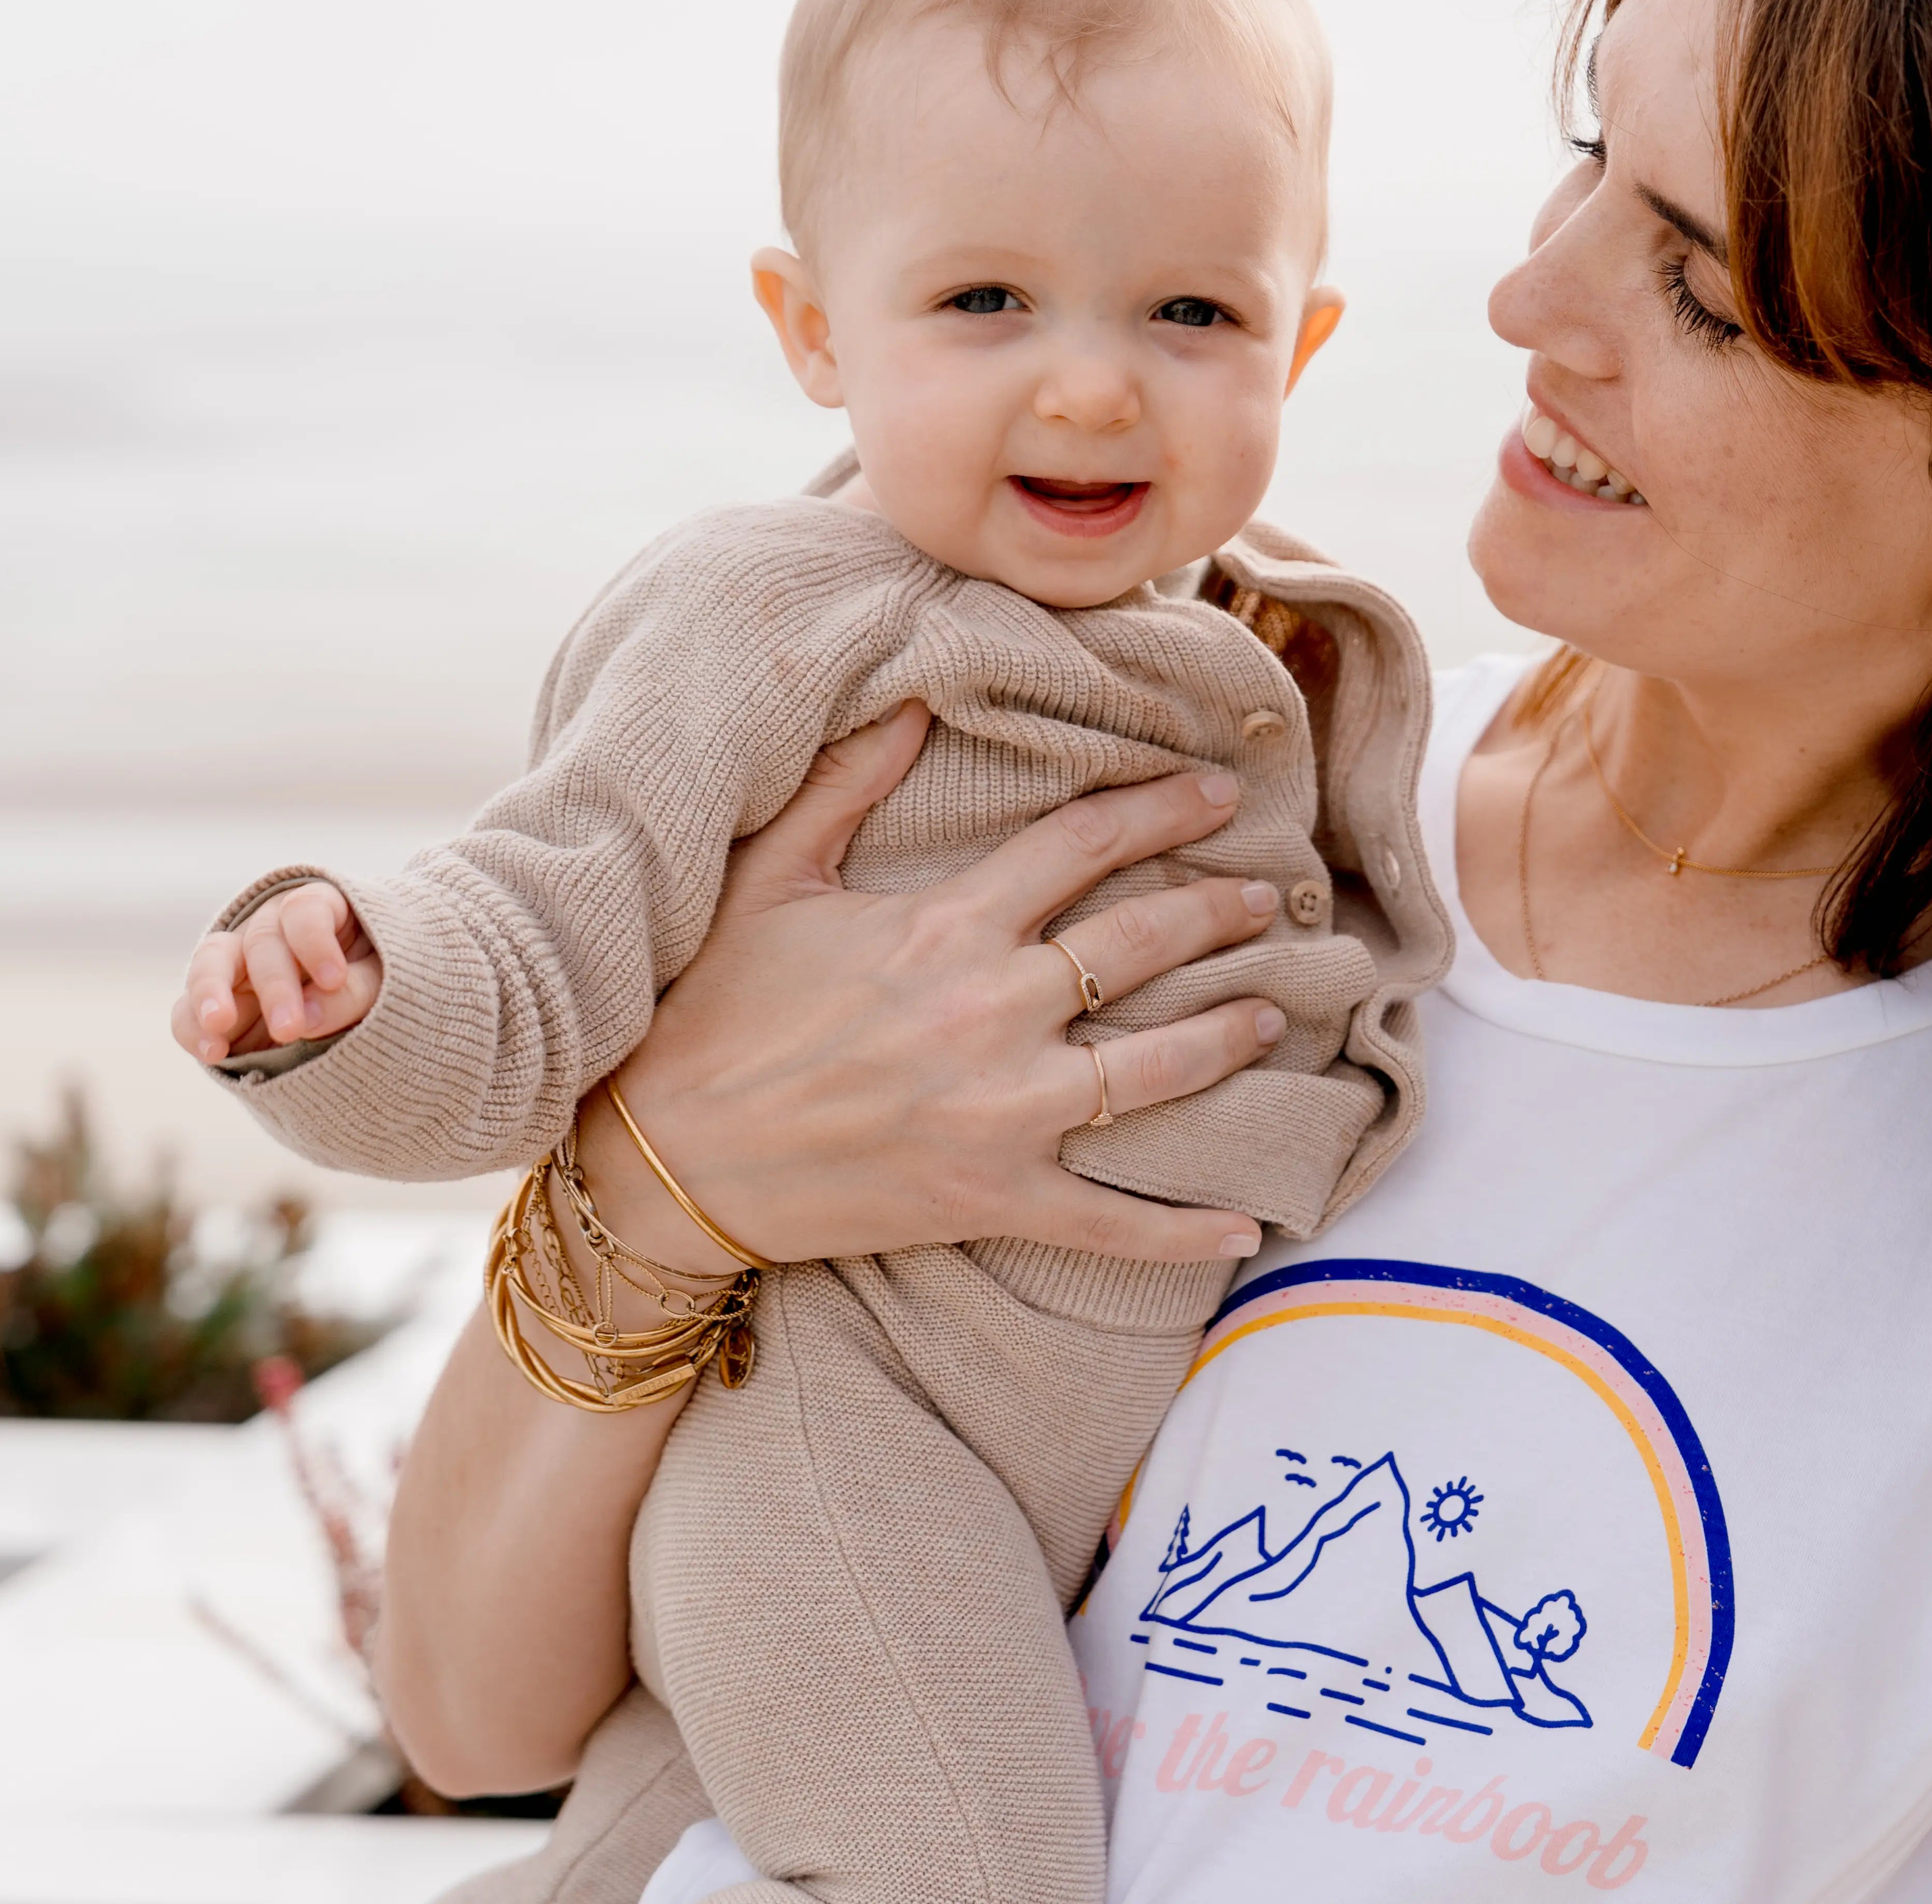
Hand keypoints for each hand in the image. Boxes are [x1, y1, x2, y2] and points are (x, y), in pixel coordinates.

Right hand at [170, 880, 381, 1064]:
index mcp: (318, 908)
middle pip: (262, 942)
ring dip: (212, 994)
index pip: (306, 911)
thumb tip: (308, 1018)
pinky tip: (213, 1053)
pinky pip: (190, 1009)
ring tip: (219, 1027)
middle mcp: (271, 927)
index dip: (315, 942)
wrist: (361, 1007)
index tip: (334, 979)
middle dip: (275, 986)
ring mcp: (238, 962)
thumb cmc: (383, 979)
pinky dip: (194, 1029)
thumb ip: (354, 994)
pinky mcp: (217, 1001)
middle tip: (290, 1029)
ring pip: (211, 963)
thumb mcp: (385, 981)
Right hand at [594, 703, 1284, 1265]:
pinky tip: (1249, 1227)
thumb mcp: (769, 878)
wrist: (659, 1162)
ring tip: (1272, 1014)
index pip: (1085, 845)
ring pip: (1155, 1070)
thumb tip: (910, 700)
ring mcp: (1001, 1113)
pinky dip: (1185, 1231)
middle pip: (1141, 948)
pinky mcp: (992, 1199)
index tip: (1218, 793)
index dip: (1161, 810)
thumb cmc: (708, 1015)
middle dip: (1217, 913)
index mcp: (946, 928)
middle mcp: (992, 1013)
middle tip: (1271, 897)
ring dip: (1227, 1038)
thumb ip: (845, 783)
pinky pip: (1113, 1220)